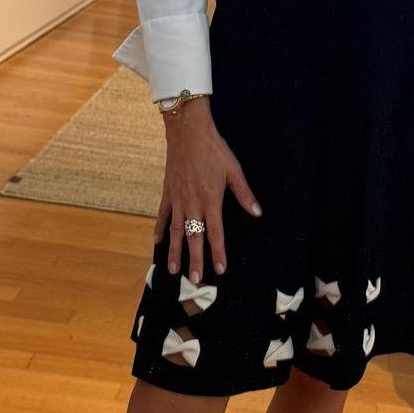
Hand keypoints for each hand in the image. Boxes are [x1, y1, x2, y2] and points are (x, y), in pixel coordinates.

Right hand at [153, 99, 261, 280]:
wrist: (188, 132)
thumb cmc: (213, 149)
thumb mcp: (233, 170)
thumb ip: (244, 194)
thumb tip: (257, 213)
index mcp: (211, 200)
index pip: (215, 232)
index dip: (218, 252)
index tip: (220, 269)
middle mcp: (193, 204)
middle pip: (193, 237)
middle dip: (195, 260)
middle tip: (194, 280)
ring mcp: (177, 199)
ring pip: (174, 231)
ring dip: (174, 251)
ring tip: (173, 269)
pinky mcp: (167, 192)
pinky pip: (162, 215)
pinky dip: (158, 229)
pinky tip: (156, 242)